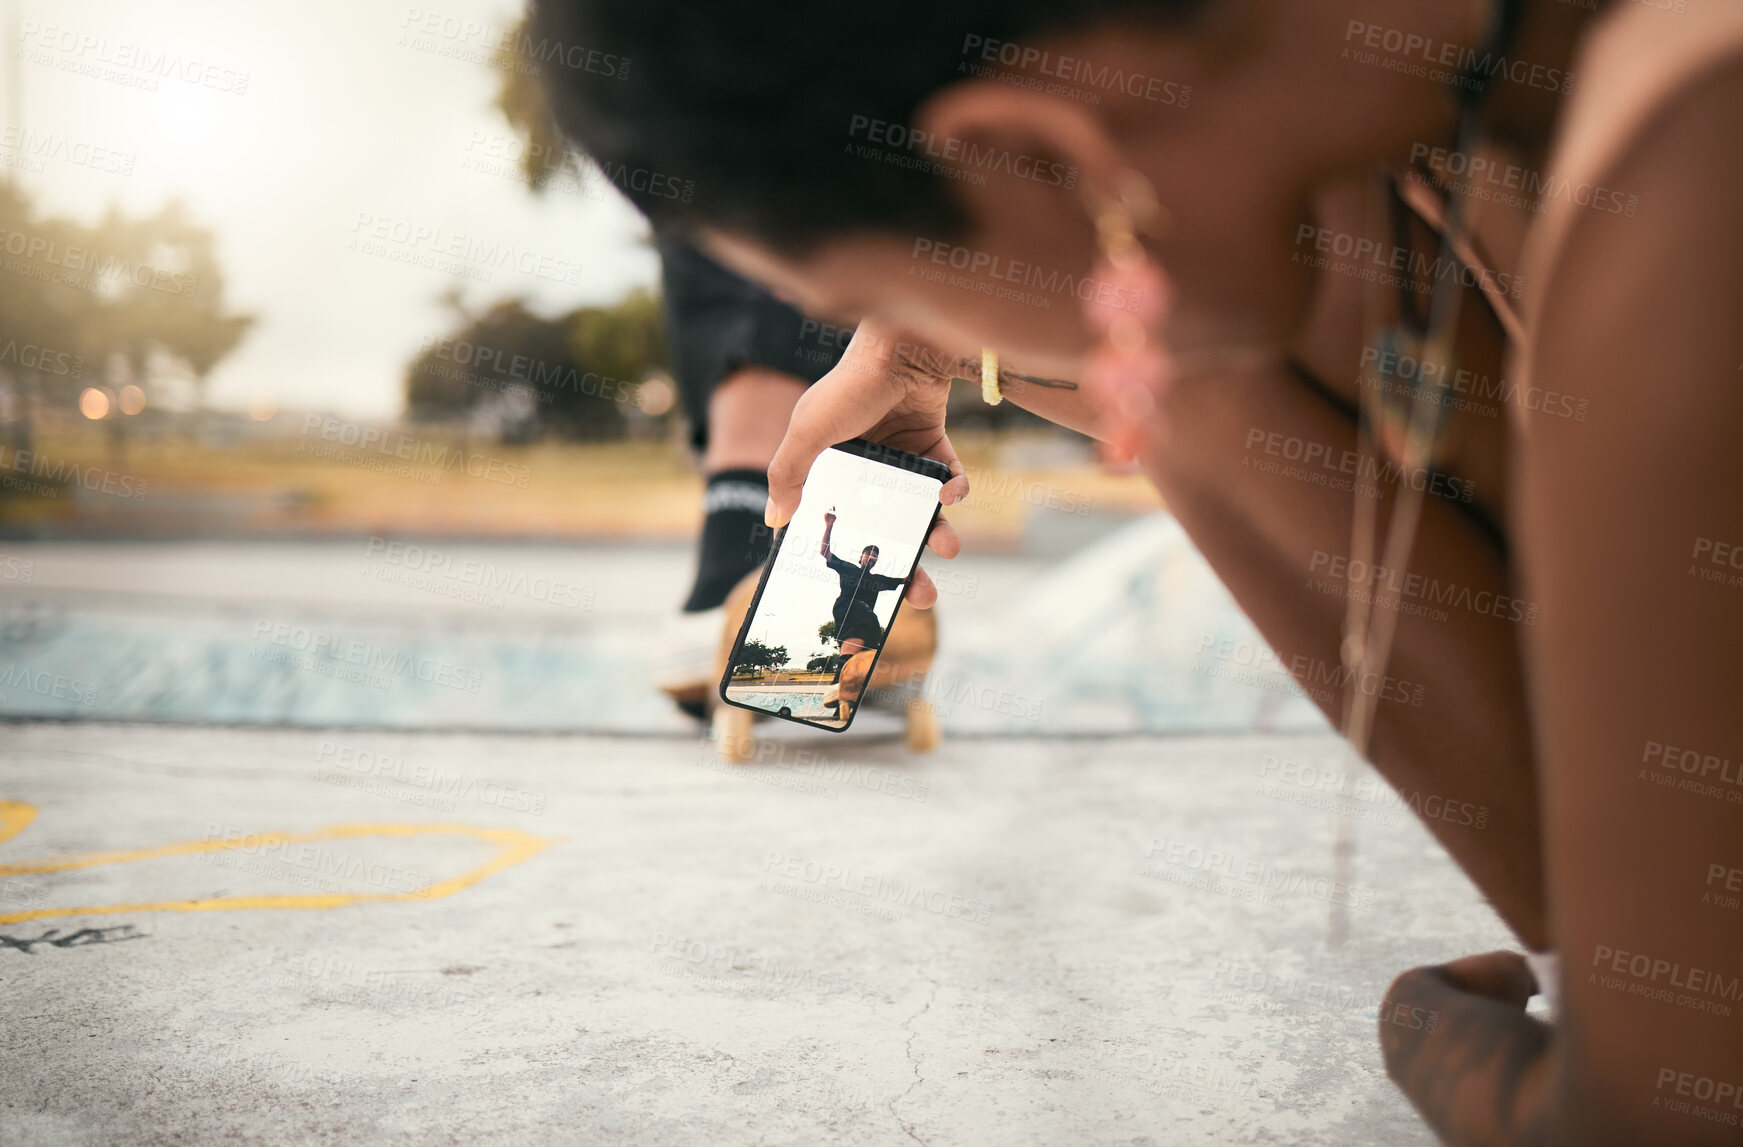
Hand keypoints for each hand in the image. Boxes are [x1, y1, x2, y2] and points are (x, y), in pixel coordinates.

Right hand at [767, 320, 965, 607]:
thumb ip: (788, 474)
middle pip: (886, 529)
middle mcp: (867, 469)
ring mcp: (902, 458)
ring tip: (947, 547)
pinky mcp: (934, 445)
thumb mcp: (809, 430)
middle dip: (906, 564)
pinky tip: (951, 494)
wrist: (905, 345)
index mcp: (831, 469)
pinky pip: (947, 479)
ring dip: (937, 533)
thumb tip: (776, 522)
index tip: (861, 592)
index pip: (839, 524)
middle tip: (922, 594)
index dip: (850, 558)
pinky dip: (954, 491)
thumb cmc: (850, 386)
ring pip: (921, 511)